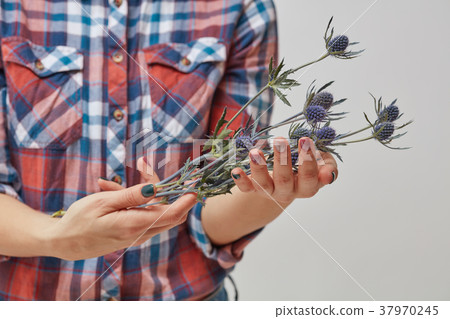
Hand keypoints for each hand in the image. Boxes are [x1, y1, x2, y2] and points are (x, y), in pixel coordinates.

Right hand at [47, 159, 195, 260]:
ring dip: (152, 192)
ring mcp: (138, 236)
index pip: (172, 214)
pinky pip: (146, 216)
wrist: (64, 242)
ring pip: (158, 213)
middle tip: (158, 168)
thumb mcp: (104, 202)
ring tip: (133, 171)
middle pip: (170, 213)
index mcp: (134, 225)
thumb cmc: (80, 220)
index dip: (187, 200)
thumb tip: (157, 188)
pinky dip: (140, 201)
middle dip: (172, 191)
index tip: (196, 185)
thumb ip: (132, 195)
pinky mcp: (133, 234)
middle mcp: (141, 234)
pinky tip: (115, 189)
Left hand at [230, 137, 337, 206]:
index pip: (309, 177)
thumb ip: (328, 167)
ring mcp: (269, 192)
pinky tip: (235, 170)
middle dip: (282, 160)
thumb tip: (328, 174)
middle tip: (280, 140)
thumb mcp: (322, 164)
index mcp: (307, 187)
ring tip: (255, 152)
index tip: (305, 140)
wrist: (284, 181)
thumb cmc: (305, 166)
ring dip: (259, 168)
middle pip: (284, 179)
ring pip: (263, 184)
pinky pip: (245, 188)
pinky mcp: (253, 189)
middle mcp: (288, 192)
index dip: (308, 161)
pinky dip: (240, 180)